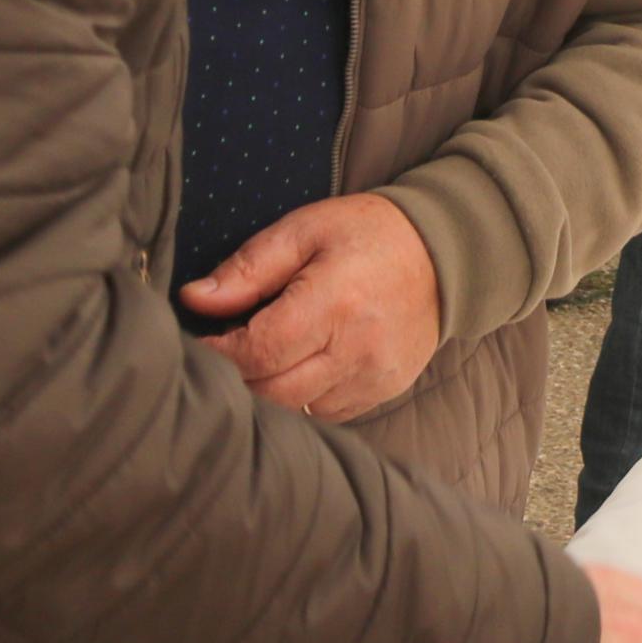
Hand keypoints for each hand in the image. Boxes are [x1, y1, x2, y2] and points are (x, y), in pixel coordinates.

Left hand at [181, 192, 444, 422]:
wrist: (446, 253)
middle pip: (271, 391)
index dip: (219, 352)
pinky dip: (303, 395)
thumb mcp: (304, 230)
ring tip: (266, 355)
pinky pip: (325, 412)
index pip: (257, 353)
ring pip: (296, 409)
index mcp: (335, 302)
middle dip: (239, 374)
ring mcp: (374, 376)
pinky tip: (302, 364)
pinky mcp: (384, 391)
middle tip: (230, 348)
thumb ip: (248, 268)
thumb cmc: (368, 234)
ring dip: (270, 388)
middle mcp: (358, 348)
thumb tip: (195, 300)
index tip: (204, 339)